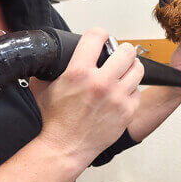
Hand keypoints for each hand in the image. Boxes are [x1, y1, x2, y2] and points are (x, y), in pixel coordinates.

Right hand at [31, 28, 144, 165]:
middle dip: (123, 49)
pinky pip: (138, 91)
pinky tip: (123, 92)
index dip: (100, 34)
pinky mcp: (127, 111)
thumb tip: (52, 56)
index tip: (101, 37)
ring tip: (126, 69)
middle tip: (120, 53)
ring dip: (132, 67)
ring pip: (138, 69)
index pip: (97, 36)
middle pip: (126, 51)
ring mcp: (117, 97)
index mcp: (78, 72)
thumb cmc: (55, 121)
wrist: (66, 147)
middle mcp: (101, 83)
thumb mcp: (42, 88)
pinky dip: (132, 90)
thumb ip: (48, 69)